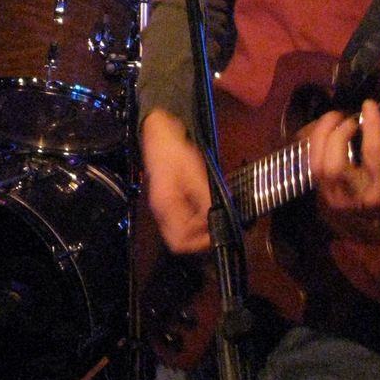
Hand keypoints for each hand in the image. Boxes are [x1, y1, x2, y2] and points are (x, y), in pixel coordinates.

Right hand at [141, 110, 211, 253]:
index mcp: (166, 206)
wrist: (159, 136)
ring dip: (197, 229)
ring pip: (179, 233)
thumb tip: (221, 218)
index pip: (180, 241)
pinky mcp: (165, 203)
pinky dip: (193, 220)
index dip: (200, 243)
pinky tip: (203, 206)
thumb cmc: (175, 152)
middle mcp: (161, 212)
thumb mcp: (196, 174)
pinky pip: (179, 222)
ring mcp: (162, 208)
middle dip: (199, 238)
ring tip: (212, 213)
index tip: (216, 231)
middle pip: (178, 242)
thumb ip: (207, 199)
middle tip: (216, 224)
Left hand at [309, 100, 379, 244]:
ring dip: (321, 135)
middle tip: (348, 116)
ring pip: (317, 166)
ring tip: (334, 118)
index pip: (372, 155)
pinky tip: (325, 130)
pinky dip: (316, 144)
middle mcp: (354, 199)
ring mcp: (333, 199)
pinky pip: (312, 164)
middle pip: (334, 166)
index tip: (369, 104)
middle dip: (337, 134)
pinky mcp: (320, 194)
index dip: (370, 127)